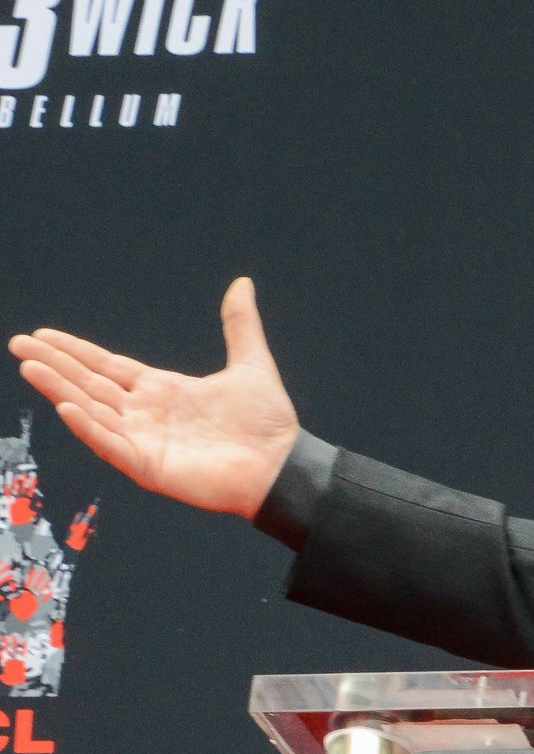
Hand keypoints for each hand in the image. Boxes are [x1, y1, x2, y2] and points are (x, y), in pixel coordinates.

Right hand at [8, 276, 299, 517]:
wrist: (286, 466)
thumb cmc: (269, 425)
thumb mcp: (251, 363)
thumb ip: (239, 325)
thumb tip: (242, 284)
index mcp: (163, 391)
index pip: (107, 367)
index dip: (75, 351)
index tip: (43, 335)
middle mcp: (148, 416)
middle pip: (90, 385)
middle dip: (54, 364)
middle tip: (19, 345)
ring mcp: (147, 443)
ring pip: (93, 412)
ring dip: (60, 390)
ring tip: (30, 367)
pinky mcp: (153, 468)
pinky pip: (114, 446)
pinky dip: (90, 428)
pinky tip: (66, 406)